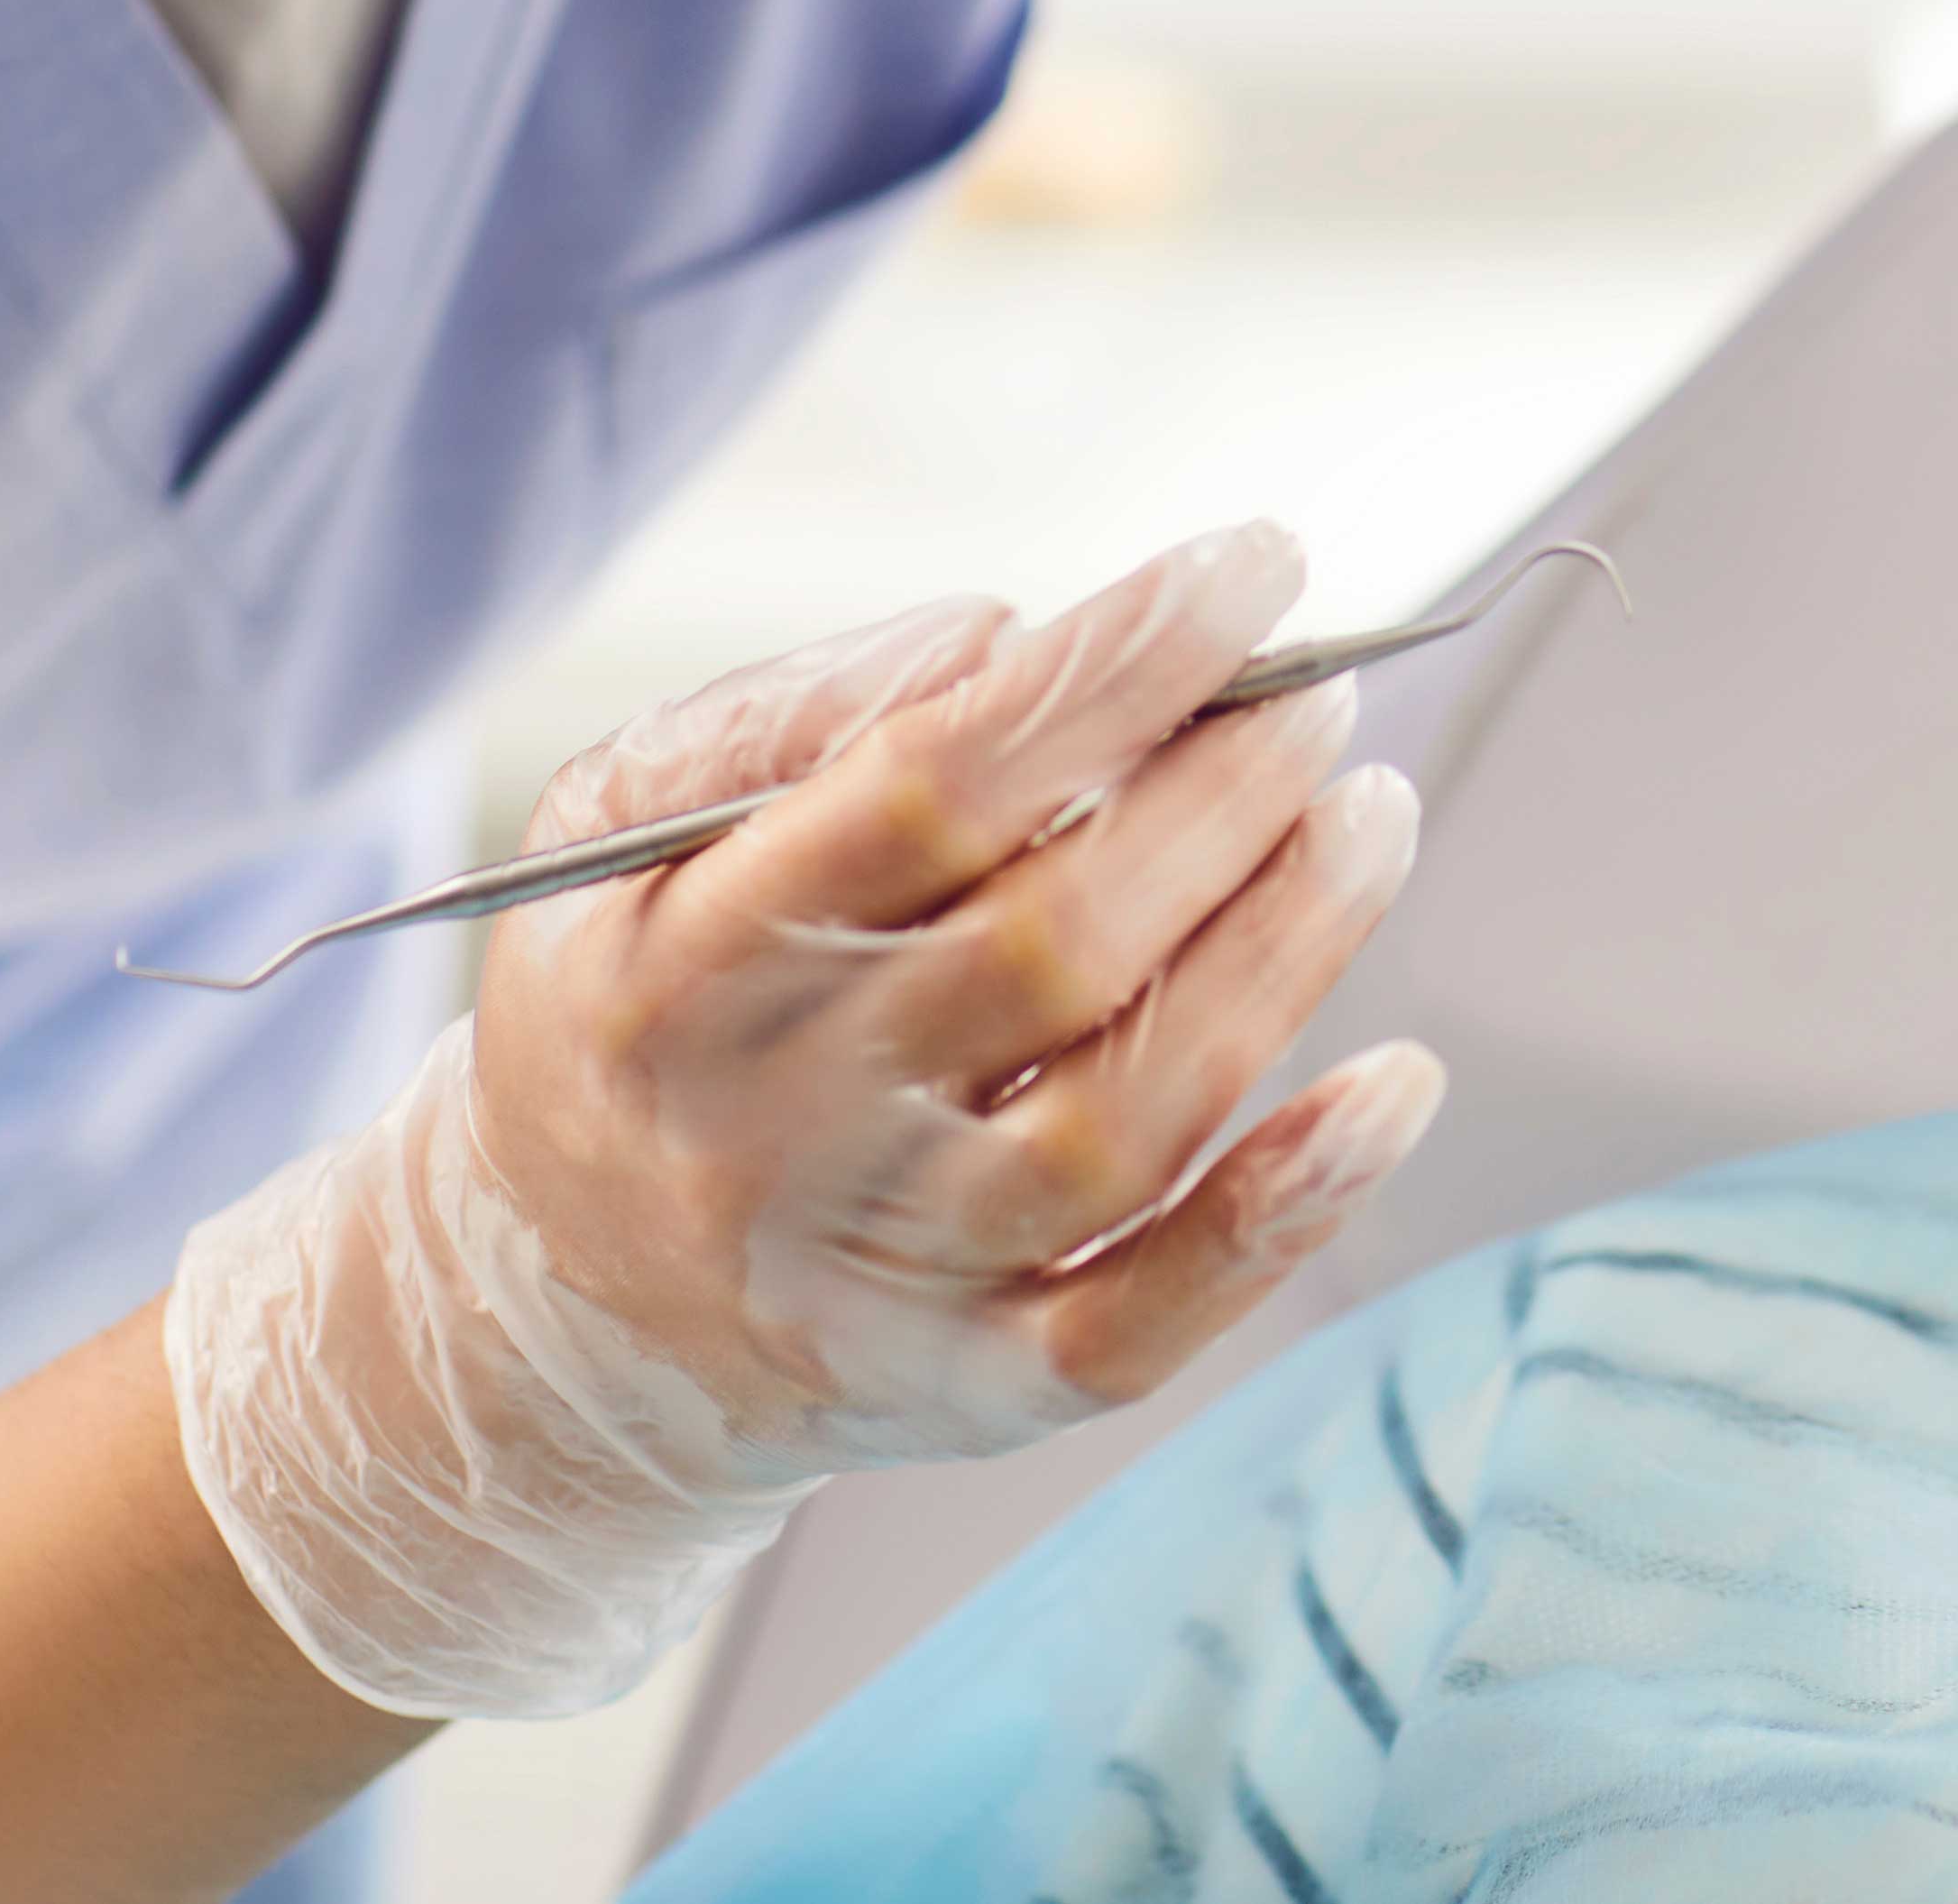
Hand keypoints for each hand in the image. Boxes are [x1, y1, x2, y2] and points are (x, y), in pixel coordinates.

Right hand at [164, 525, 1442, 1718]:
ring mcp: (882, 1276)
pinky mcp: (974, 1390)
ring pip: (1121, 1124)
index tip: (1250, 566)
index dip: (1113, 666)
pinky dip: (1283, 1210)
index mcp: (683, 963)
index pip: (927, 787)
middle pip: (1050, 950)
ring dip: (1285, 955)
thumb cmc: (638, 1009)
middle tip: (1323, 699)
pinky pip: (1143, 1322)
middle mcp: (779, 1129)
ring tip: (1370, 818)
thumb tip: (1000, 636)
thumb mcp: (615, 831)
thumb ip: (783, 715)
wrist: (562, 1315)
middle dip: (1225, 798)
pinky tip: (1395, 1083)